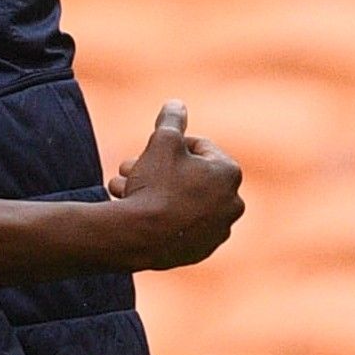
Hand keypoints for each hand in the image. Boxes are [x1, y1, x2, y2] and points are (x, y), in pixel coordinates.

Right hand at [109, 100, 244, 269]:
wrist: (141, 237)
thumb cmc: (156, 185)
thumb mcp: (161, 142)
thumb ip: (172, 120)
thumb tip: (176, 104)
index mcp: (228, 173)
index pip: (198, 147)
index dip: (169, 144)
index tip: (148, 150)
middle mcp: (232, 202)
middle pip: (189, 175)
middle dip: (158, 169)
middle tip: (129, 168)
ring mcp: (218, 230)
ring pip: (182, 201)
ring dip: (155, 191)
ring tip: (122, 188)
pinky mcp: (202, 250)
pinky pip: (180, 225)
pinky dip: (162, 216)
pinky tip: (137, 211)